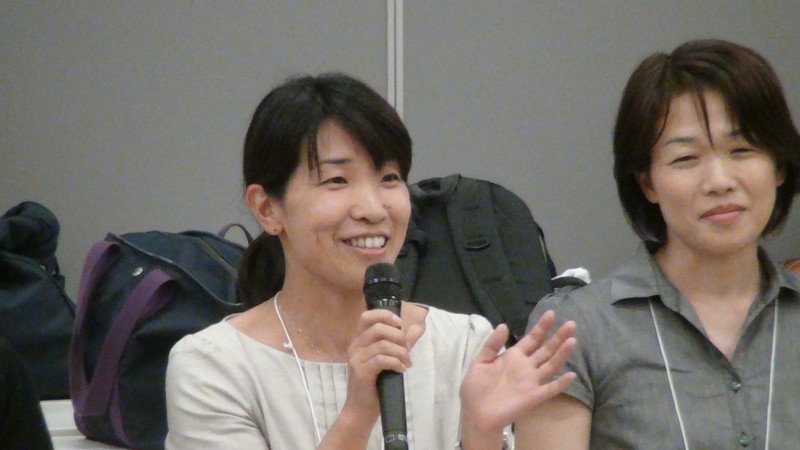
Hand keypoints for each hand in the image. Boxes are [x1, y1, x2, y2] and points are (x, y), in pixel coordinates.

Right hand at [343, 309, 423, 417]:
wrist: (361, 409)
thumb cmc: (375, 383)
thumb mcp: (389, 359)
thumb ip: (402, 343)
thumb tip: (417, 328)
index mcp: (359, 340)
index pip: (366, 317)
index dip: (384, 315)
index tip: (400, 323)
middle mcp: (355, 346)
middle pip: (377, 328)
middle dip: (398, 336)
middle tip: (408, 349)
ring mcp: (356, 359)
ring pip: (382, 345)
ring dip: (400, 352)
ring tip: (407, 362)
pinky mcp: (361, 372)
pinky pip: (381, 360)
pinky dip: (395, 362)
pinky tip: (401, 369)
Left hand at [459, 311, 575, 443]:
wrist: (475, 414)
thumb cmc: (475, 389)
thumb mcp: (480, 362)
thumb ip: (492, 345)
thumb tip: (503, 325)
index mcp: (513, 357)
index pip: (531, 339)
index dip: (541, 327)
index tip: (551, 313)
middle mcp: (526, 367)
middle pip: (546, 349)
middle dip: (558, 337)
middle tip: (571, 323)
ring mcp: (531, 382)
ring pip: (551, 365)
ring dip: (562, 354)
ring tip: (572, 340)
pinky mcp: (533, 397)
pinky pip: (549, 390)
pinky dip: (560, 383)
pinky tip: (571, 375)